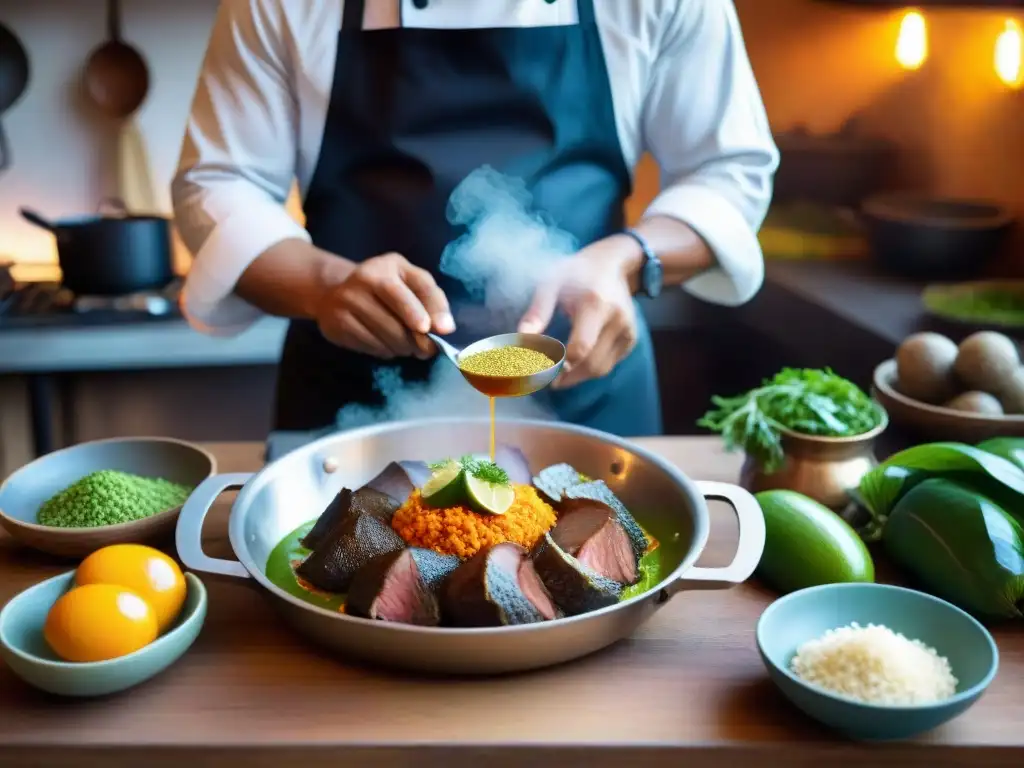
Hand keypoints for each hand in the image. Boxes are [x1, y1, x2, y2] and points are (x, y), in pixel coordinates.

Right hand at [315, 252, 454, 359]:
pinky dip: (385, 351)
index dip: (414, 312)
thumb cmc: (388, 286)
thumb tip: (446, 328)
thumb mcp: (411, 281)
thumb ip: (432, 300)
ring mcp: (345, 304)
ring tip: (408, 346)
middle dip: (415, 341)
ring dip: (402, 348)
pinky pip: (369, 347)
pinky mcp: (337, 325)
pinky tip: (387, 344)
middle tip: (427, 349)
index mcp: (384, 267)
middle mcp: (361, 281)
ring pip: (383, 338)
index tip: (427, 329)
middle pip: (393, 322)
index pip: (398, 291)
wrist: (336, 291)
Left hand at [518, 235, 641, 388]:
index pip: (580, 348)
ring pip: (601, 369)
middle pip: (591, 364)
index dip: (560, 364)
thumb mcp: (551, 282)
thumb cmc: (575, 272)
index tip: (540, 371)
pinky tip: (575, 365)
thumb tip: (522, 339)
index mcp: (596, 304)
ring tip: (557, 376)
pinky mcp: (631, 339)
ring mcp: (628, 331)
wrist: (611, 264)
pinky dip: (589, 370)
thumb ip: (538, 311)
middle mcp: (617, 320)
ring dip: (577, 377)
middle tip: (545, 380)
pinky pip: (609, 364)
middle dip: (567, 377)